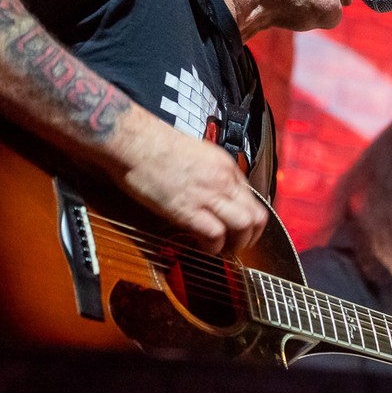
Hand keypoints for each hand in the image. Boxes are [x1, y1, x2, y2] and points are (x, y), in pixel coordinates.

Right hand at [115, 109, 268, 254]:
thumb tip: (211, 190)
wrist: (135, 142)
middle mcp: (223, 180)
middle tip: (238, 245)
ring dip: (237, 244)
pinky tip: (203, 248)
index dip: (247, 216)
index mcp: (225, 165)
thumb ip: (209, 172)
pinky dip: (213, 247)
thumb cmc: (155, 145)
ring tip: (224, 250)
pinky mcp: (188, 209)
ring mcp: (208, 194)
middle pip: (256, 215)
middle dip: (251, 236)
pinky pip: (215, 234)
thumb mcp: (196, 154)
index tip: (238, 227)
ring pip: (243, 225)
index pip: (252, 197)